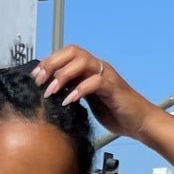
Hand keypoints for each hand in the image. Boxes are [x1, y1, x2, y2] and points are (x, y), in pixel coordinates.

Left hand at [32, 46, 155, 142]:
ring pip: (83, 61)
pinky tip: (69, 101)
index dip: (49, 62)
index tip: (34, 77)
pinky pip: (95, 81)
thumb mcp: (88, 103)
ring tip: (51, 91)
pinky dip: (79, 90)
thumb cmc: (115, 113)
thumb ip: (74, 93)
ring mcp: (107, 75)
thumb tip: (52, 94)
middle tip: (39, 81)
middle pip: (73, 51)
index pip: (67, 55)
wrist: (139, 122)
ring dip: (63, 75)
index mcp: (90, 69)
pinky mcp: (113, 87)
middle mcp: (98, 67)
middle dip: (52, 63)